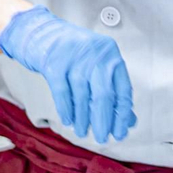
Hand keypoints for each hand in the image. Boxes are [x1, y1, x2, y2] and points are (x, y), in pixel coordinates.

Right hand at [0, 6, 135, 142]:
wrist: (43, 34)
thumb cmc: (76, 55)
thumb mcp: (98, 66)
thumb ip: (114, 90)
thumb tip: (129, 122)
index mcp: (112, 55)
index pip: (122, 90)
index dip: (122, 115)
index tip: (119, 133)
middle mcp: (96, 54)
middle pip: (103, 95)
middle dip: (103, 121)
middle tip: (101, 138)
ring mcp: (74, 57)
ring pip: (82, 96)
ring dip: (83, 119)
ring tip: (82, 132)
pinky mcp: (54, 62)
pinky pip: (62, 92)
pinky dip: (66, 109)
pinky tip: (68, 121)